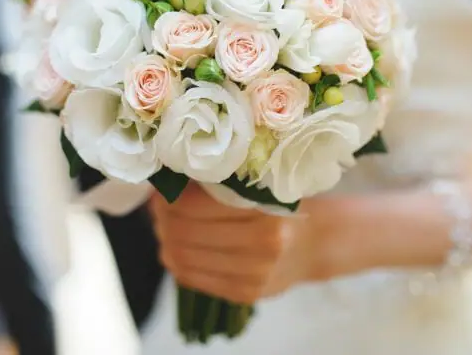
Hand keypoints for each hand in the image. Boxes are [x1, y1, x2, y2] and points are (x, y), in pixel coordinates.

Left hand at [150, 185, 314, 303]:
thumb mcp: (259, 184)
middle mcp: (263, 245)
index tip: (163, 185)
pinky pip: (193, 278)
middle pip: (185, 232)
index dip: (170, 196)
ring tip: (164, 224)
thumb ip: (221, 183)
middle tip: (158, 205)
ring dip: (165, 239)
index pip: (195, 205)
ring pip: (184, 257)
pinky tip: (176, 247)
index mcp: (265, 209)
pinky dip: (176, 261)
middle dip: (163, 217)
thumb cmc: (280, 205)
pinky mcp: (245, 293)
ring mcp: (254, 274)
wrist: (313, 244)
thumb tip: (168, 177)